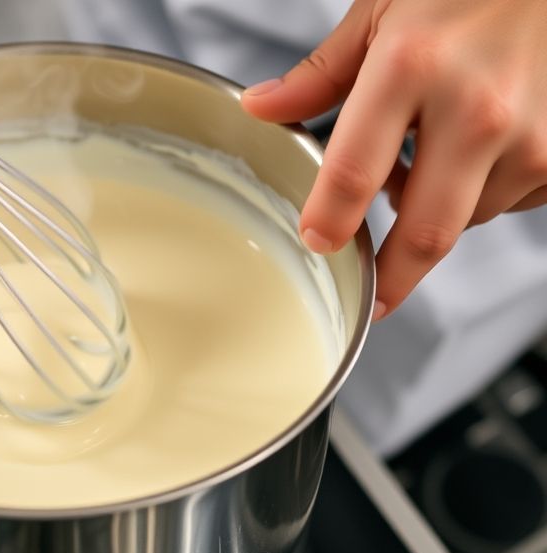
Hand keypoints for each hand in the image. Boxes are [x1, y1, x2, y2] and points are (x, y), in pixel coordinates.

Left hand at [241, 0, 546, 319]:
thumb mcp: (383, 10)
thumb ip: (321, 73)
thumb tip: (260, 108)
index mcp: (412, 67)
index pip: (354, 171)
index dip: (329, 220)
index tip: (317, 245)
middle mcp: (476, 109)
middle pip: (425, 232)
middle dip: (391, 278)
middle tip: (371, 297)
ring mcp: (530, 135)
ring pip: (466, 218)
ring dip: (436, 209)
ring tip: (423, 161)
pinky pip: (512, 200)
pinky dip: (483, 189)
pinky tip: (476, 148)